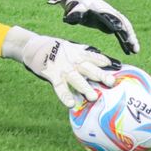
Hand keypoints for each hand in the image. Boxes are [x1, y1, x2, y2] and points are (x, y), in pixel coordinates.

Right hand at [2, 27, 121, 107]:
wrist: (32, 46)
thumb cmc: (53, 48)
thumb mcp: (70, 46)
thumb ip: (84, 52)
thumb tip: (103, 59)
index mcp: (78, 53)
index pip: (94, 57)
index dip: (104, 62)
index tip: (117, 67)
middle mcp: (72, 61)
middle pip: (89, 69)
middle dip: (100, 75)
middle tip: (111, 83)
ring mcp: (62, 69)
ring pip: (76, 79)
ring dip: (84, 88)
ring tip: (93, 97)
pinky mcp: (52, 75)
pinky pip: (60, 87)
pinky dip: (65, 95)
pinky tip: (71, 104)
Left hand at [46, 0, 138, 54]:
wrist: (82, 1)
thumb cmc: (78, 5)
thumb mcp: (75, 9)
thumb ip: (74, 14)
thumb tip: (69, 19)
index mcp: (102, 9)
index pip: (110, 16)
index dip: (114, 22)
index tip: (118, 30)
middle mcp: (111, 13)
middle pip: (123, 23)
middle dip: (128, 34)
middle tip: (133, 45)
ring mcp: (113, 19)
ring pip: (125, 29)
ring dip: (130, 39)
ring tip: (135, 51)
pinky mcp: (112, 24)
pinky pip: (121, 33)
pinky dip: (125, 41)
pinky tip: (129, 51)